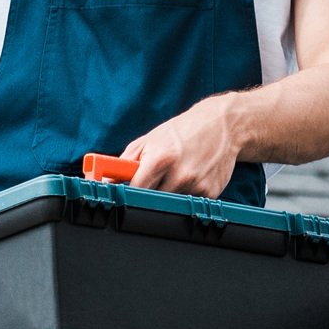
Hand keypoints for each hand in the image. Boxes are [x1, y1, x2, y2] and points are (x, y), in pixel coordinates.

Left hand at [120, 94, 243, 197]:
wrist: (221, 126)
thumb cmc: (180, 132)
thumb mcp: (147, 141)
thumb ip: (124, 163)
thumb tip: (107, 181)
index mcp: (160, 159)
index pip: (135, 189)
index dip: (126, 193)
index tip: (122, 194)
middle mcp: (180, 175)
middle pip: (152, 200)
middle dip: (147, 193)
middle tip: (151, 181)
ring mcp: (197, 186)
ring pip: (171, 202)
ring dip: (167, 193)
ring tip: (173, 174)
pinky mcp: (211, 193)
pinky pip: (189, 202)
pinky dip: (185, 194)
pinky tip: (190, 177)